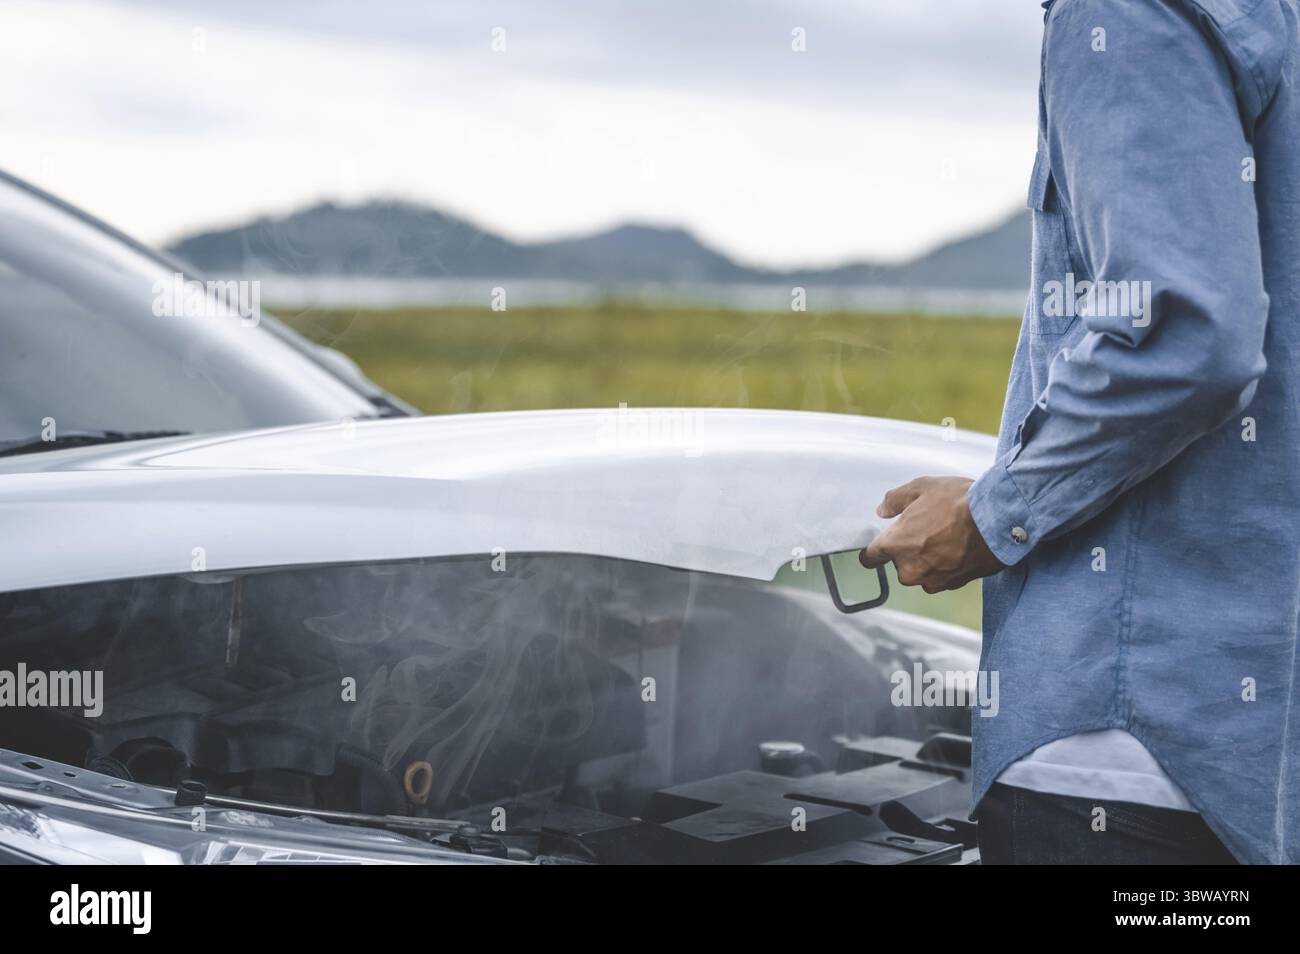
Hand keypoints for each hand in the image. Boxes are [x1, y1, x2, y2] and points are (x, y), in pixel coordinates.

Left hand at [859, 476, 1004, 592]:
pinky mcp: (953, 585)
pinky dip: (946, 566)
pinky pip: (941, 578)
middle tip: (927, 530)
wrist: (998, 520)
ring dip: (928, 560)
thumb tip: (883, 510)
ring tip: (946, 538)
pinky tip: (957, 548)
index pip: (870, 558)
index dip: (873, 552)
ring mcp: (932, 580)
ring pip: (921, 573)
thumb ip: (895, 500)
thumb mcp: (921, 488)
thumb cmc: (959, 502)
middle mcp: (910, 569)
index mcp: (895, 545)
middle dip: (908, 551)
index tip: (877, 549)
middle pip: (899, 565)